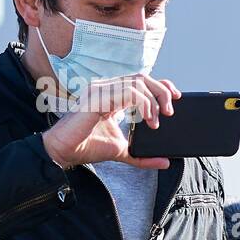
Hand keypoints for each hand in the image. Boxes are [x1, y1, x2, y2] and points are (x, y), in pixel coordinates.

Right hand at [41, 74, 179, 169]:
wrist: (63, 151)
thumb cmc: (86, 147)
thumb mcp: (122, 151)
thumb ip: (142, 156)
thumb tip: (165, 162)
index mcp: (111, 95)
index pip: (140, 80)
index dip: (160, 84)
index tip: (175, 97)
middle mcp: (106, 88)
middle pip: (142, 77)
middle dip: (161, 92)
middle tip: (169, 112)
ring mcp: (100, 90)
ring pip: (137, 82)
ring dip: (153, 101)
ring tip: (156, 121)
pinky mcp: (97, 96)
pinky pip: (128, 92)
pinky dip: (143, 104)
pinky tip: (147, 119)